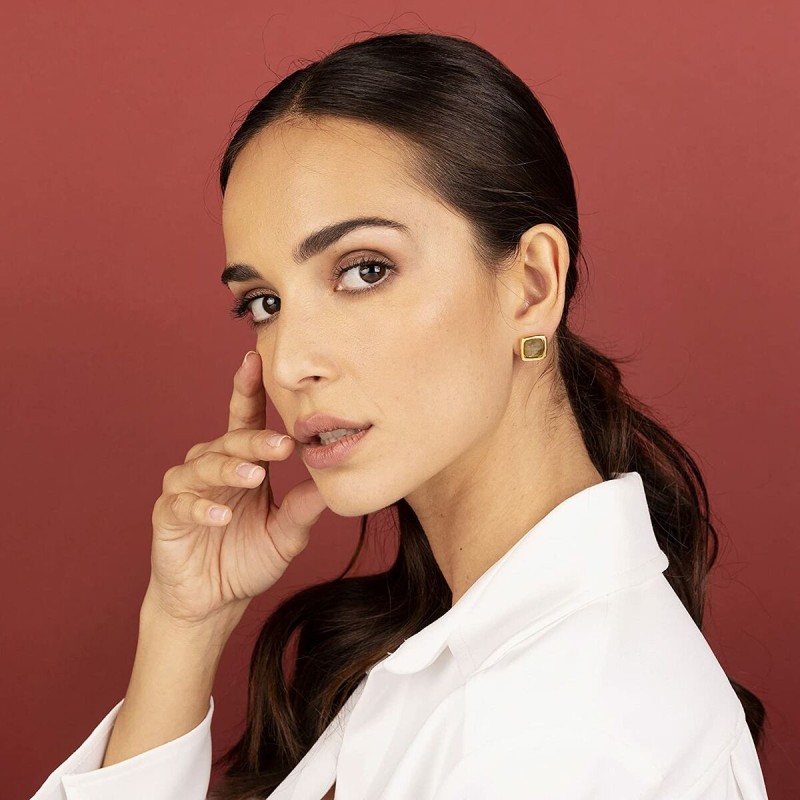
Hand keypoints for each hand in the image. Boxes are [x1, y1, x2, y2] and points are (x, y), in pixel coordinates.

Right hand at [146, 351, 327, 627]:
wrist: (212, 602)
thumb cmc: (246, 560)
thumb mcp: (285, 534)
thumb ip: (304, 509)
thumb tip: (334, 482)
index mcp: (242, 463)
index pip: (246, 418)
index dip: (249, 389)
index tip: (256, 360)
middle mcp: (212, 467)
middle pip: (230, 440)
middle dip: (255, 440)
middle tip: (282, 445)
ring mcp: (187, 489)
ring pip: (204, 466)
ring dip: (229, 470)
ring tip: (254, 478)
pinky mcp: (168, 514)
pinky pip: (181, 504)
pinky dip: (201, 507)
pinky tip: (221, 516)